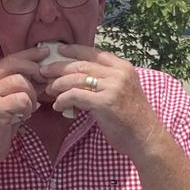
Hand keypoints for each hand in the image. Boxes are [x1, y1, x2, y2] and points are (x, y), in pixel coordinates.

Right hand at [0, 46, 48, 164]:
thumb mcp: (9, 99)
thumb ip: (22, 84)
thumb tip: (44, 70)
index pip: (11, 58)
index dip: (30, 54)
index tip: (46, 52)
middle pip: (16, 65)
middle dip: (35, 72)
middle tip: (45, 84)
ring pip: (21, 82)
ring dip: (32, 96)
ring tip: (28, 108)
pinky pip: (22, 99)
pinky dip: (28, 108)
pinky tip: (23, 116)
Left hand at [40, 44, 163, 159]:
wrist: (146, 138)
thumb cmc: (133, 119)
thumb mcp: (123, 92)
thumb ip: (106, 81)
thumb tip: (79, 78)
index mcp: (123, 68)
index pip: (94, 52)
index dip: (74, 50)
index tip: (58, 51)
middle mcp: (119, 73)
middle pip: (81, 64)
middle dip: (59, 67)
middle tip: (44, 71)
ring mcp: (113, 87)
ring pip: (76, 78)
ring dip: (58, 84)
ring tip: (49, 91)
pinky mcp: (105, 102)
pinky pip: (75, 96)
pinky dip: (63, 100)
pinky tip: (58, 106)